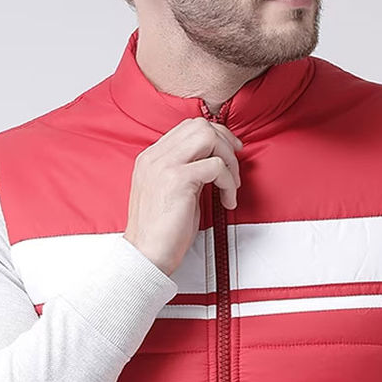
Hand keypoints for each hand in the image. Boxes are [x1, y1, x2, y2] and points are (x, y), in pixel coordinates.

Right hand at [124, 116, 243, 276]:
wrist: (146, 256)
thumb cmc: (161, 233)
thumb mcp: (172, 195)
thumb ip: (187, 174)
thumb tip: (214, 165)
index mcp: (151, 158)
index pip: (187, 128)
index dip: (215, 136)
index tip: (230, 153)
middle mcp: (155, 156)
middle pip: (199, 126)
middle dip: (225, 142)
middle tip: (235, 166)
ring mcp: (164, 165)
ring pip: (208, 137)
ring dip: (228, 159)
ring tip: (231, 185)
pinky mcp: (177, 179)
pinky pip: (216, 166)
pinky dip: (229, 183)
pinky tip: (227, 201)